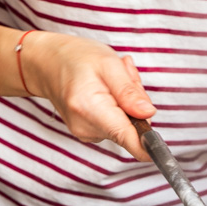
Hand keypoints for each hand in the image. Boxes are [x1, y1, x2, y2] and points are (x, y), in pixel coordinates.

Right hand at [19, 32, 154, 160]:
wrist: (45, 63)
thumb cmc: (75, 58)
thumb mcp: (108, 63)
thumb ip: (129, 90)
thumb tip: (149, 114)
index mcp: (90, 108)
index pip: (127, 138)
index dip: (148, 146)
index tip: (161, 147)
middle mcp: (86, 127)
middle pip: (131, 129)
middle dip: (136, 106)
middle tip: (124, 77)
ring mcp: (85, 133)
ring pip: (125, 126)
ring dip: (126, 104)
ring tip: (109, 81)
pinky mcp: (88, 133)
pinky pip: (116, 124)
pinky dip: (118, 108)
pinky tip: (105, 90)